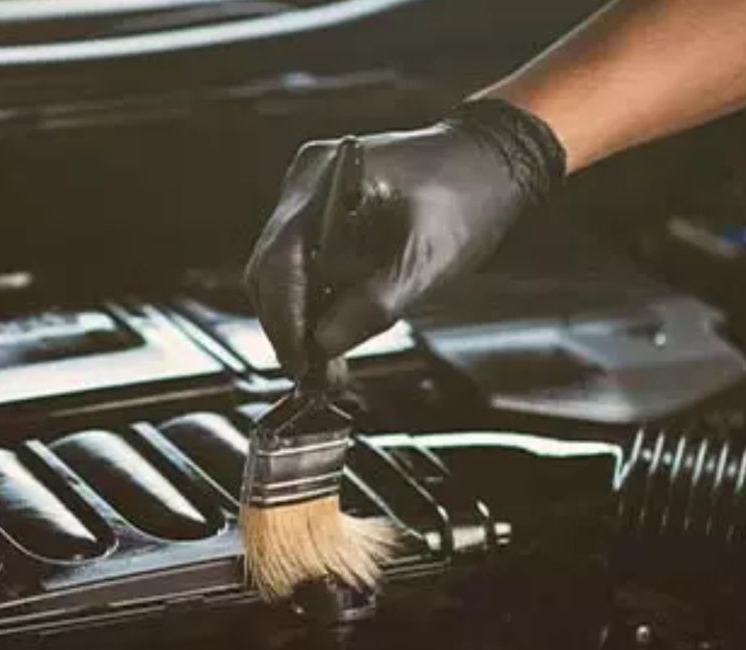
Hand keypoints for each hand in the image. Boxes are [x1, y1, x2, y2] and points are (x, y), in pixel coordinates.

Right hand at [244, 99, 565, 378]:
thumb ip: (375, 303)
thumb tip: (324, 345)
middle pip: (270, 271)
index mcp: (325, 180)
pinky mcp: (319, 215)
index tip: (300, 364)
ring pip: (280, 274)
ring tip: (326, 365)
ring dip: (298, 322)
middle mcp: (305, 184)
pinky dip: (311, 305)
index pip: (280, 261)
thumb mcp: (429, 258)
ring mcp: (308, 198)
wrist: (489, 162)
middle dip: (289, 328)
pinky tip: (331, 333)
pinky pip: (300, 267)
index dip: (286, 320)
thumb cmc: (467, 196)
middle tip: (314, 377)